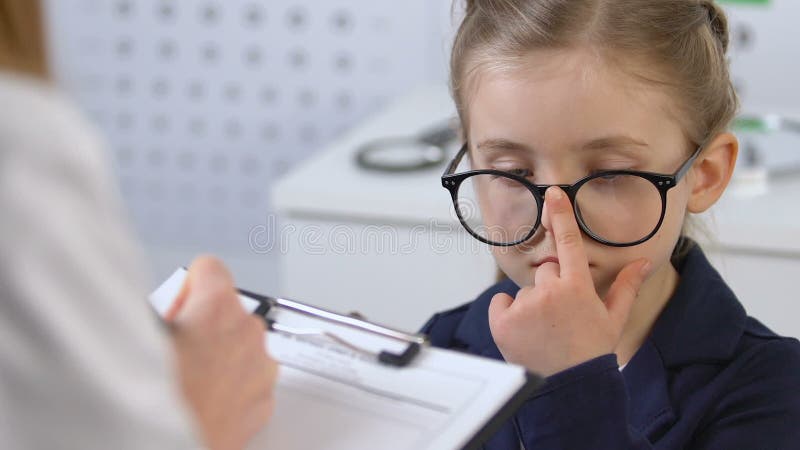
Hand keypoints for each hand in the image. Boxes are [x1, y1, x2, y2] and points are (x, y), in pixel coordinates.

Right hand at [166, 256, 278, 449]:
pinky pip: (249, 380)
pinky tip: (203, 400)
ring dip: (218, 356)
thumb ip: (153, 307)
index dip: (185, 290)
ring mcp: (261, 369)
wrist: (163, 446)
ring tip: (187, 381)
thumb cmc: (150, 398)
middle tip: (174, 351)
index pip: (209, 268)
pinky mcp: (263, 403)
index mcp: (218, 307)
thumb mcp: (134, 331)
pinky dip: (230, 387)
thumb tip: (153, 305)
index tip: (174, 312)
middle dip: (202, 325)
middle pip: (227, 310)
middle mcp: (248, 333)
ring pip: (241, 346)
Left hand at [488, 187, 650, 376]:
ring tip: (544, 333)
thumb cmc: (592, 353)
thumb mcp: (613, 319)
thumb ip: (626, 287)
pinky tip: (525, 334)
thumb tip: (643, 262)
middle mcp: (550, 292)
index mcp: (578, 287)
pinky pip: (501, 303)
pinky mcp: (503, 321)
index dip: (561, 215)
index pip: (568, 243)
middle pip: (546, 273)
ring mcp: (525, 306)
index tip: (553, 193)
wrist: (570, 389)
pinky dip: (508, 315)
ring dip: (531, 307)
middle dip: (552, 290)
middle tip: (560, 319)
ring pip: (524, 291)